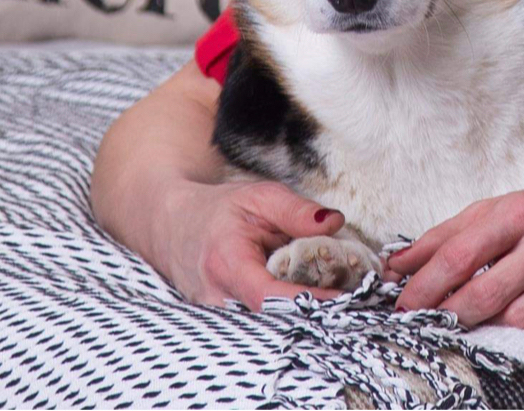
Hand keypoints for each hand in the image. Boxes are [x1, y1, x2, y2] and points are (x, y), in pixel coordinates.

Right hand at [157, 178, 349, 310]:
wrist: (174, 225)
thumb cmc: (220, 210)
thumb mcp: (260, 197)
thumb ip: (297, 210)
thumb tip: (335, 223)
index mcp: (227, 263)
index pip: (269, 296)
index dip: (305, 301)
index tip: (340, 299)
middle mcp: (218, 298)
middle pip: (270, 319)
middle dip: (309, 311)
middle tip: (349, 296)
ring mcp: (216, 315)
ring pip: (265, 326)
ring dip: (299, 314)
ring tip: (334, 296)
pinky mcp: (223, 321)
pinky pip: (259, 324)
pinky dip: (285, 314)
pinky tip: (309, 299)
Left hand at [384, 187, 523, 330]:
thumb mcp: (504, 210)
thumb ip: (449, 235)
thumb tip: (395, 266)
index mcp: (522, 210)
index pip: (460, 254)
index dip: (425, 286)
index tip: (401, 305)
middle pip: (485, 294)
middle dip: (450, 315)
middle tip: (430, 324)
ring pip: (516, 320)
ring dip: (491, 327)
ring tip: (479, 321)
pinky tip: (520, 325)